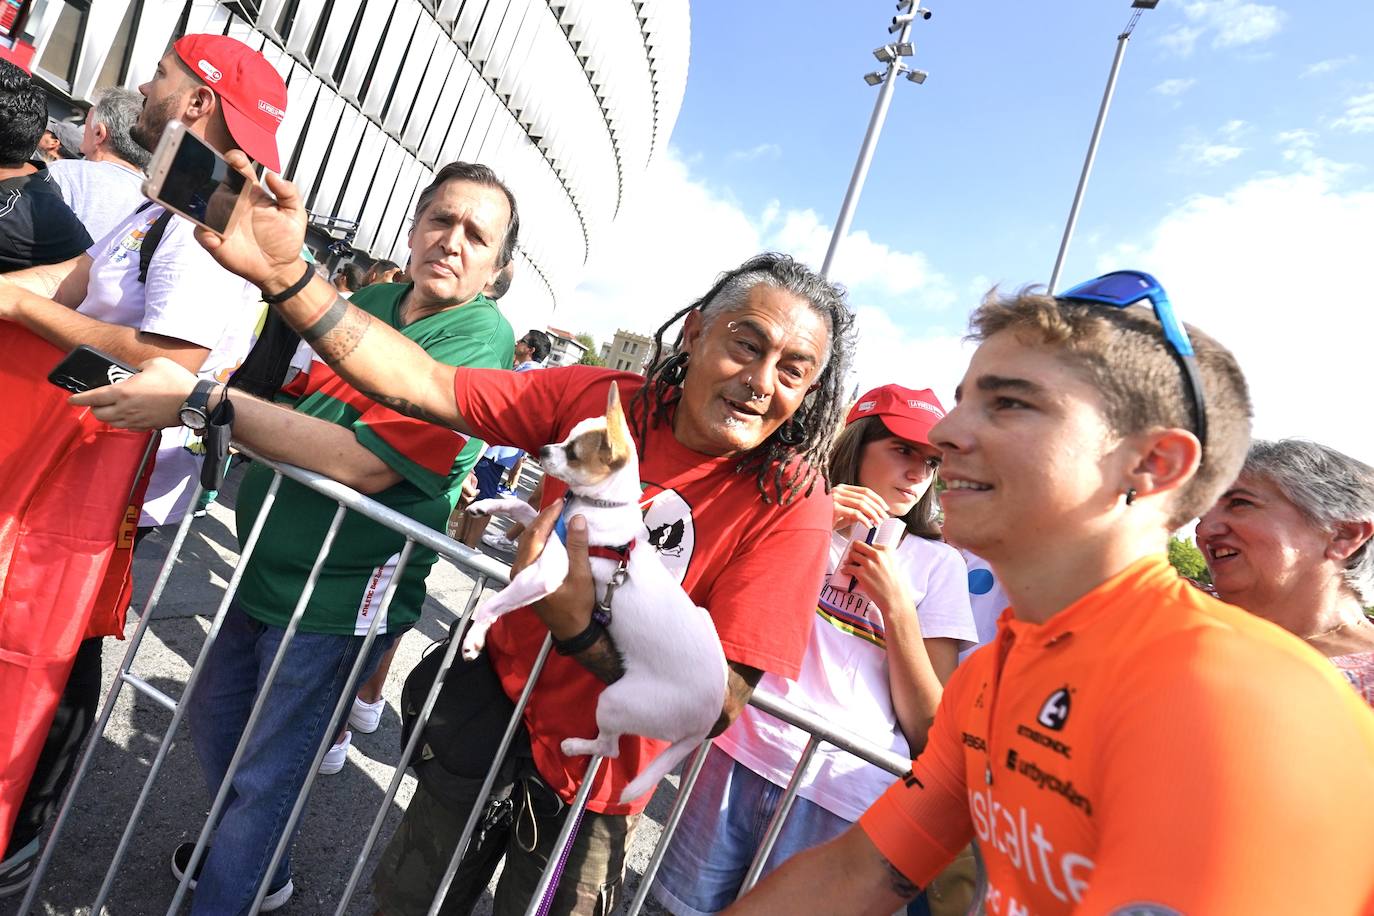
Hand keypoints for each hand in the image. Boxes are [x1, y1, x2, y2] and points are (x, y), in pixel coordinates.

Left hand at [68, 356, 198, 429]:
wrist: (195, 401)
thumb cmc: (175, 380)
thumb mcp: (154, 363)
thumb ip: (139, 367)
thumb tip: (136, 372)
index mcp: (123, 391)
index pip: (92, 397)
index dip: (78, 398)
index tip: (70, 399)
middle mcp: (125, 408)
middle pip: (98, 414)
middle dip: (93, 408)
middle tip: (96, 402)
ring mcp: (136, 420)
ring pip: (111, 423)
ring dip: (107, 416)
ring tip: (110, 409)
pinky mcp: (147, 426)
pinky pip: (127, 427)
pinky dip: (122, 422)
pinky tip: (127, 416)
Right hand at [192, 151, 308, 291]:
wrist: (279, 268)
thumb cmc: (285, 239)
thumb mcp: (295, 214)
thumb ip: (289, 193)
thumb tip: (273, 176)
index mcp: (250, 192)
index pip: (238, 169)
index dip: (235, 160)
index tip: (236, 159)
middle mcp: (232, 203)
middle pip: (215, 181)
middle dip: (209, 172)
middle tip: (212, 171)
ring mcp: (221, 220)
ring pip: (203, 205)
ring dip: (202, 202)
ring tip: (210, 206)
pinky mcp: (215, 240)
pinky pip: (201, 232)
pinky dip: (204, 234)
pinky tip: (214, 238)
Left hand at [512, 506, 594, 641]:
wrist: (572, 629)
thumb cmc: (576, 606)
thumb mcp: (581, 576)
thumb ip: (577, 547)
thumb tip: (576, 519)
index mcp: (528, 571)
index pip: (535, 534)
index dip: (548, 516)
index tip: (561, 503)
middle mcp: (518, 570)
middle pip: (529, 535)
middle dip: (544, 518)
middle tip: (561, 505)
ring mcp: (521, 572)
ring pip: (528, 541)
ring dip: (542, 526)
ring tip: (558, 514)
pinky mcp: (526, 574)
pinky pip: (531, 549)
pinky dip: (542, 537)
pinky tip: (553, 531)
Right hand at [832, 484, 888, 531]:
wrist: (812, 526)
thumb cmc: (827, 520)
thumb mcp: (845, 514)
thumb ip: (857, 511)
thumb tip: (874, 514)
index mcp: (842, 489)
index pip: (865, 491)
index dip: (878, 499)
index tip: (885, 508)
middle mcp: (839, 490)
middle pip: (865, 497)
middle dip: (878, 508)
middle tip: (884, 517)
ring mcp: (835, 498)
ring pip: (862, 504)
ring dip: (873, 514)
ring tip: (878, 522)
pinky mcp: (834, 508)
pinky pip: (855, 513)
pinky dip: (865, 520)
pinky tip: (869, 526)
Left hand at [840, 539, 913, 619]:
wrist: (895, 599)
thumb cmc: (897, 586)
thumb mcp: (895, 566)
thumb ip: (885, 559)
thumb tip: (873, 559)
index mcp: (887, 552)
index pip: (871, 543)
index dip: (865, 548)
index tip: (862, 552)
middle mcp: (877, 555)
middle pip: (858, 545)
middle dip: (854, 550)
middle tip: (853, 557)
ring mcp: (868, 564)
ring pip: (852, 555)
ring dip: (848, 560)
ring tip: (848, 564)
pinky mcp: (861, 573)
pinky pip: (848, 567)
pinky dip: (845, 570)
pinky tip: (845, 572)